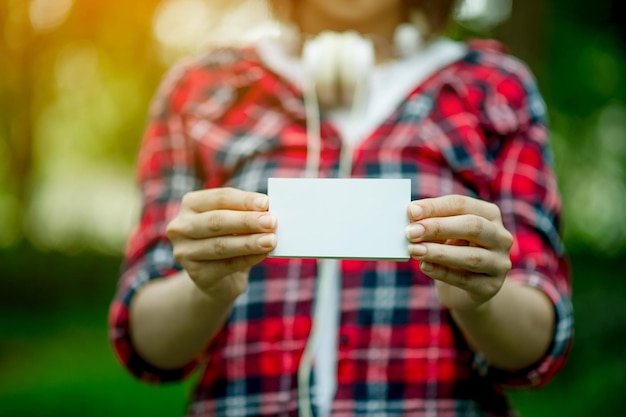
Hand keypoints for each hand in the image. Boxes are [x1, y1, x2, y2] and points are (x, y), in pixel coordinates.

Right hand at [166, 187, 276, 301]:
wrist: (219, 278)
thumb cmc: (230, 239)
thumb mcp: (235, 223)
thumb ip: (247, 214)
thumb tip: (269, 212)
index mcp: (191, 204)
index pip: (219, 198)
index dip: (244, 200)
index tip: (266, 202)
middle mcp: (181, 227)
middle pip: (216, 221)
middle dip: (246, 221)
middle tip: (271, 221)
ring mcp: (184, 252)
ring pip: (220, 245)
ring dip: (249, 242)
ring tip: (271, 240)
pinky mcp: (196, 274)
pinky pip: (226, 265)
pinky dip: (248, 259)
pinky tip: (263, 254)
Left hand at [406, 195, 512, 310]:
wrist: (465, 290)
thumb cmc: (452, 252)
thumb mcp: (445, 234)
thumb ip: (432, 225)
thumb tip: (411, 218)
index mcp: (489, 215)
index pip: (462, 204)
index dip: (435, 207)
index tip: (411, 211)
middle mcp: (500, 237)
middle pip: (472, 226)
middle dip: (438, 228)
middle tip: (410, 232)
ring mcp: (499, 263)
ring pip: (471, 256)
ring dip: (438, 252)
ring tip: (414, 250)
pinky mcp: (491, 287)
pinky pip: (465, 279)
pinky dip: (442, 272)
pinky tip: (424, 266)